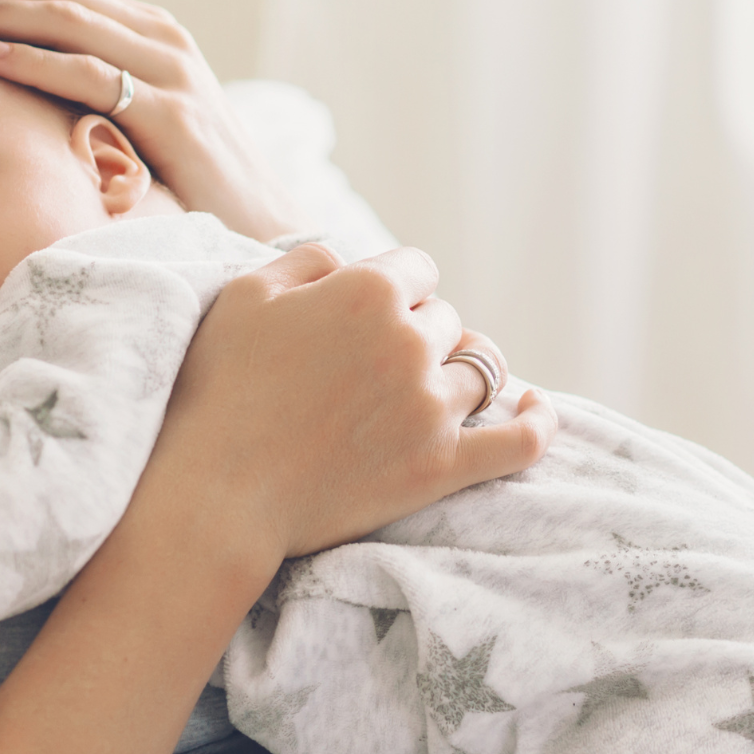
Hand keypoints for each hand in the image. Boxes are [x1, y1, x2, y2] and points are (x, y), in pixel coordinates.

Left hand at [0, 0, 309, 241]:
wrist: (262, 228)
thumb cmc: (190, 184)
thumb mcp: (138, 124)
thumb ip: (93, 95)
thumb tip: (17, 94)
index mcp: (151, 34)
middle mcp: (162, 38)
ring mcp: (171, 71)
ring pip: (67, 21)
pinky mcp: (171, 114)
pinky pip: (90, 73)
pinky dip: (33, 59)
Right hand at [148, 243, 555, 565]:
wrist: (216, 494)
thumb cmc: (217, 391)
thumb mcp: (245, 295)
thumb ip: (307, 260)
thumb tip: (348, 261)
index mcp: (367, 291)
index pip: (417, 268)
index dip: (392, 290)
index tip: (364, 317)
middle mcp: (410, 342)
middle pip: (445, 319)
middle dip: (417, 333)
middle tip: (370, 368)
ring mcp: (432, 407)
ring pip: (478, 369)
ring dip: (456, 373)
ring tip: (428, 390)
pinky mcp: (444, 467)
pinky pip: (520, 440)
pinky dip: (536, 421)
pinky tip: (535, 408)